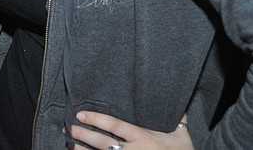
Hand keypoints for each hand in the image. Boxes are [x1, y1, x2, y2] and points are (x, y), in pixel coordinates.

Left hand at [71, 111, 191, 149]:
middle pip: (104, 143)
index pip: (115, 125)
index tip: (82, 114)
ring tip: (70, 145)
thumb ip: (179, 121)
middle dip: (85, 135)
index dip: (97, 119)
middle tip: (71, 128)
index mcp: (143, 138)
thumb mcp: (182, 137)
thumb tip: (181, 107)